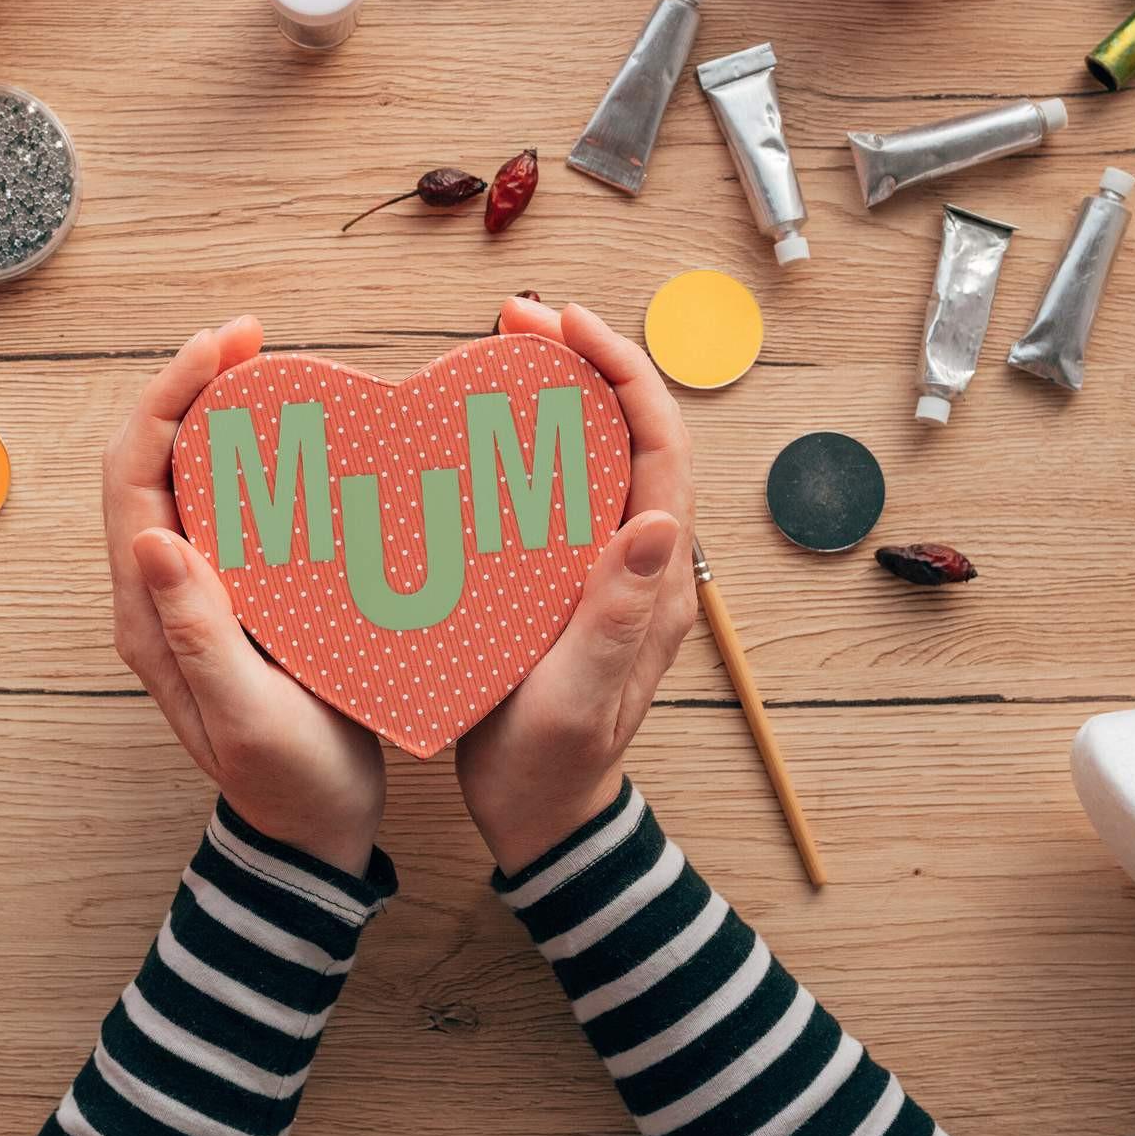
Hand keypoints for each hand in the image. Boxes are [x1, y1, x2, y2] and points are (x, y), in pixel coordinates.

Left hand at [103, 318, 385, 876]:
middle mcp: (160, 592)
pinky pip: (232, 509)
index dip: (167, 399)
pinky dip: (255, 460)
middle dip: (188, 385)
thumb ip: (199, 634)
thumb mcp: (246, 717)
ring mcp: (198, 593)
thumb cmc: (288, 785)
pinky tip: (300, 442)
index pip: (133, 477)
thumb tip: (153, 539)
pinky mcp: (239, 599)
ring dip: (218, 414)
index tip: (225, 347)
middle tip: (251, 338)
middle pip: (151, 461)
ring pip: (190, 478)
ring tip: (271, 370)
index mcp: (149, 614)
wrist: (313, 834)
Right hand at [455, 298, 696, 874]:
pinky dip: (523, 446)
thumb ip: (618, 615)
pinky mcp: (564, 579)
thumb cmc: (556, 763)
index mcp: (655, 576)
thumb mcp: (582, 696)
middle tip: (515, 321)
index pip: (659, 445)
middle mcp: (638, 558)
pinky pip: (555, 491)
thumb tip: (656, 518)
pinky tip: (475, 434)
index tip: (564, 325)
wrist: (540, 814)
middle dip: (584, 360)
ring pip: (591, 454)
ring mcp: (602, 567)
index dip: (622, 371)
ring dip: (555, 394)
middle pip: (627, 431)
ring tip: (496, 355)